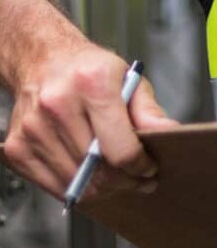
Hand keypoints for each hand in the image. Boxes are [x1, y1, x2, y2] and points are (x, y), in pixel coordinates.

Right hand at [2, 44, 177, 202]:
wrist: (44, 60)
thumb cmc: (90, 70)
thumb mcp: (129, 78)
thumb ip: (149, 109)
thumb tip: (167, 132)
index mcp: (92, 84)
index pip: (119, 148)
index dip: (140, 166)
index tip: (150, 170)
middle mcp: (58, 106)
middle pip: (98, 169)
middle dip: (126, 181)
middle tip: (140, 180)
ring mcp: (34, 129)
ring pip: (76, 182)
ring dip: (103, 188)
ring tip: (118, 178)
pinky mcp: (17, 148)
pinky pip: (52, 185)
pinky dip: (76, 187)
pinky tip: (90, 175)